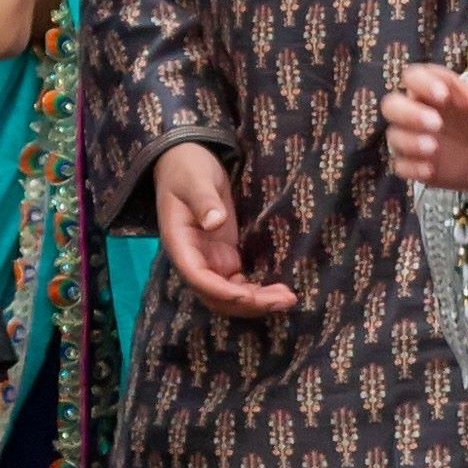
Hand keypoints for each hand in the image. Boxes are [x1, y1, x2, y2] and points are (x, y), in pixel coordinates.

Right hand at [151, 139, 296, 316]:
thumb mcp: (194, 180)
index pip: (197, 277)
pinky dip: (257, 292)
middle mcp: (194, 260)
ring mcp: (210, 261)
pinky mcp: (225, 258)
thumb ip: (203, 200)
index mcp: (180, 244)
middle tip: (283, 300)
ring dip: (256, 302)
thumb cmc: (187, 169)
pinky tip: (279, 292)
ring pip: (230, 295)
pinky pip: (239, 284)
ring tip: (288, 298)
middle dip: (247, 303)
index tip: (246, 295)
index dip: (220, 291)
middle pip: (216, 295)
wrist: (187, 164)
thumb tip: (215, 222)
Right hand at [386, 58, 467, 202]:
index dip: (423, 83)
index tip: (444, 95)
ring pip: (394, 135)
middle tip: (436, 123)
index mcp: (433, 88)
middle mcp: (417, 110)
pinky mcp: (414, 163)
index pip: (413, 76)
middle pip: (391, 105)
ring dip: (410, 141)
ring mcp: (413, 138)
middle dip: (409, 113)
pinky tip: (430, 169)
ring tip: (435, 147)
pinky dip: (413, 167)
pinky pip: (401, 165)